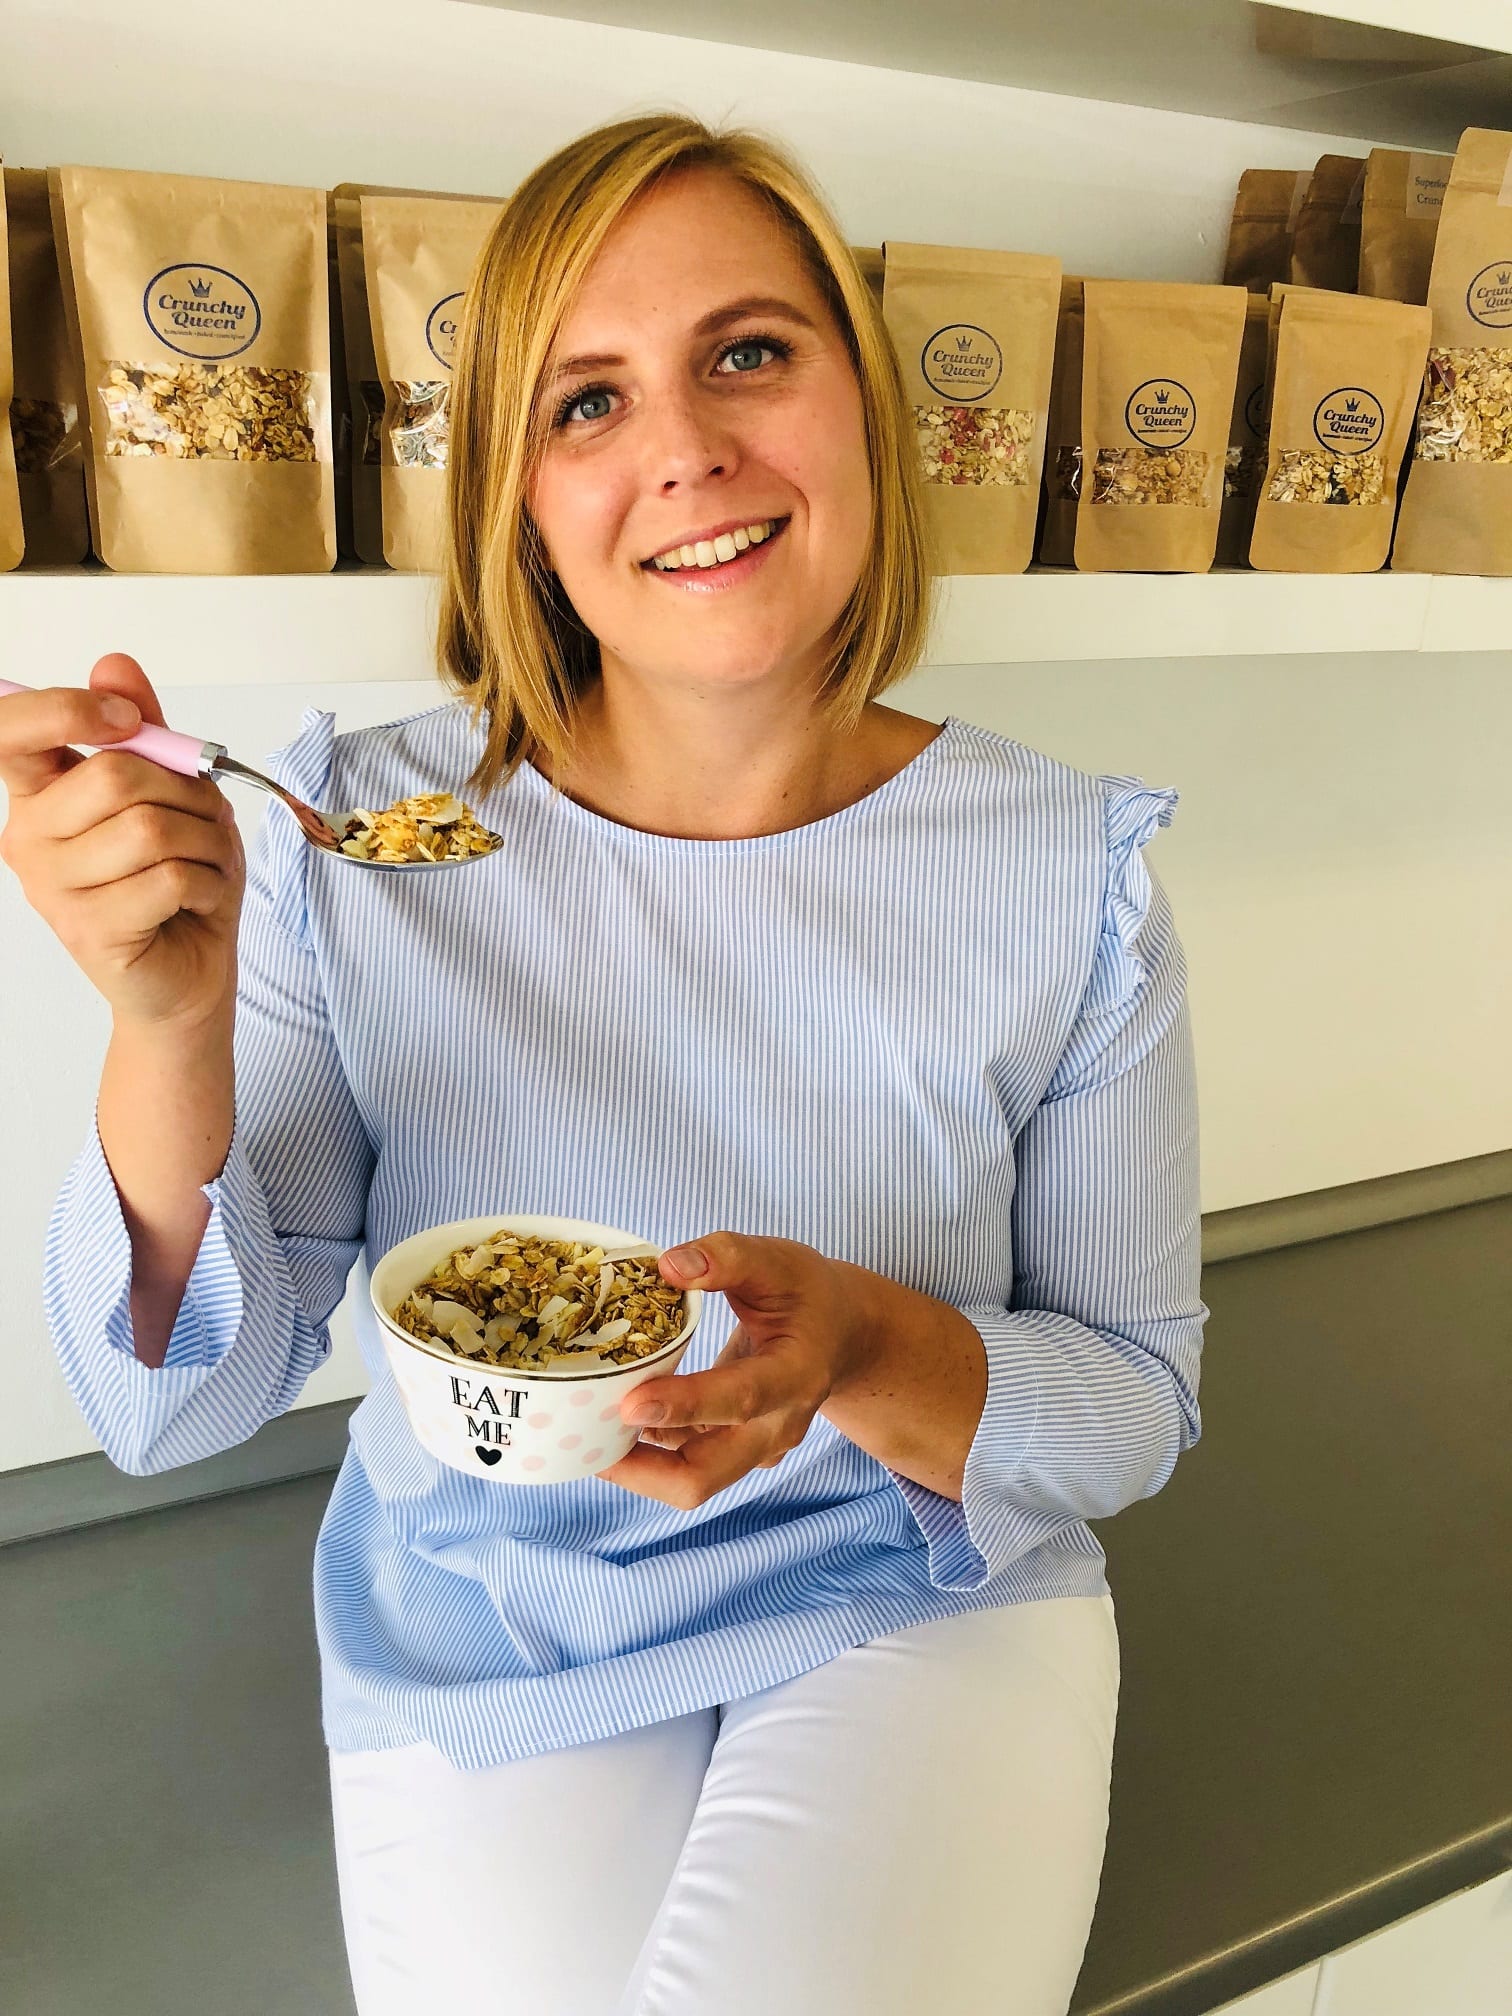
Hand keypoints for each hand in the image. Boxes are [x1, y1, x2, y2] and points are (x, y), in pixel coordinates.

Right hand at [0, 653, 243, 1030]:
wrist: (189, 972)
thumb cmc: (179, 883)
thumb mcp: (173, 794)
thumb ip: (146, 732)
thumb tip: (114, 664)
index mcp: (41, 794)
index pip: (12, 729)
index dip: (67, 708)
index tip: (125, 719)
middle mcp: (30, 836)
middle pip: (114, 776)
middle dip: (187, 793)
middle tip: (206, 821)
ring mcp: (52, 886)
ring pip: (150, 829)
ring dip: (207, 843)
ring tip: (206, 865)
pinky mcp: (87, 927)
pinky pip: (168, 879)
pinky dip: (208, 883)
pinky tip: (200, 900)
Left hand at [599, 1232, 876, 1510]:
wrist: (841, 1335)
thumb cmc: (808, 1295)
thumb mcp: (778, 1261)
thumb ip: (727, 1257)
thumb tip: (668, 1267)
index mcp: (795, 1375)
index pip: (739, 1398)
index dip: (685, 1405)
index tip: (629, 1403)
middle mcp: (775, 1427)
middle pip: (703, 1475)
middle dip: (639, 1469)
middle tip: (583, 1438)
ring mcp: (754, 1449)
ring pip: (687, 1480)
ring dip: (633, 1464)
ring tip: (580, 1432)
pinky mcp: (733, 1451)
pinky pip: (683, 1463)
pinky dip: (644, 1451)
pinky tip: (606, 1421)